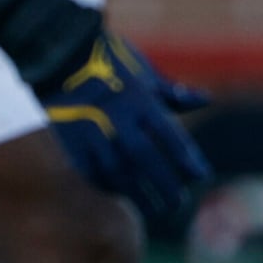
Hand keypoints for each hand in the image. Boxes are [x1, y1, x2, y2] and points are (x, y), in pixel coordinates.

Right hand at [42, 30, 213, 228]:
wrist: (58, 53)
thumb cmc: (108, 61)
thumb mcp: (144, 72)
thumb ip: (172, 93)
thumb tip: (205, 99)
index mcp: (140, 100)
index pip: (170, 137)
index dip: (187, 160)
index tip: (200, 176)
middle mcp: (118, 117)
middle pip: (146, 159)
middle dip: (164, 183)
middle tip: (178, 203)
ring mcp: (91, 131)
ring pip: (117, 171)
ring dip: (137, 193)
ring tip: (153, 209)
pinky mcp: (69, 141)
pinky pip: (90, 172)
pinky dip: (107, 186)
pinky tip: (119, 196)